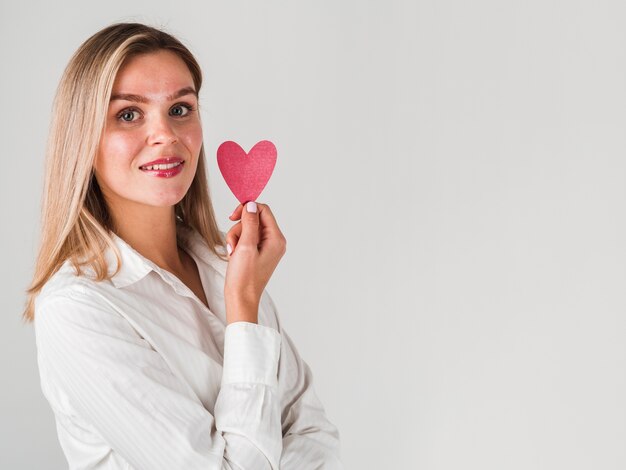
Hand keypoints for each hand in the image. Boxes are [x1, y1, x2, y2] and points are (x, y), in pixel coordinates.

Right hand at [224, 201, 285, 323]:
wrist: (241, 298)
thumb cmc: (244, 277)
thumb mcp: (245, 246)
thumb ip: (250, 223)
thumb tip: (252, 205)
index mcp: (276, 239)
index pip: (263, 210)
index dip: (247, 210)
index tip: (232, 217)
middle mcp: (275, 242)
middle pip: (254, 219)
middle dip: (239, 228)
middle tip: (233, 243)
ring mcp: (267, 247)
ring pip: (248, 229)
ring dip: (236, 237)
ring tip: (233, 252)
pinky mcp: (258, 252)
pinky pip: (246, 239)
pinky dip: (237, 244)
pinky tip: (234, 255)